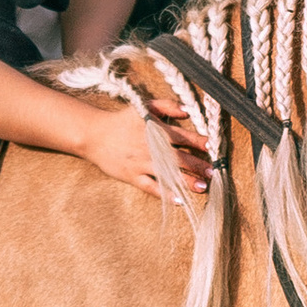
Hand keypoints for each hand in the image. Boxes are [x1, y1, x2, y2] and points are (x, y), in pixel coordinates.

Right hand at [70, 93, 212, 197]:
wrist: (94, 134)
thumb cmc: (121, 120)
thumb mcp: (143, 106)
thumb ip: (167, 105)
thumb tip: (187, 110)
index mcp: (155, 130)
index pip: (182, 136)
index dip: (198, 141)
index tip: (212, 146)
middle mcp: (150, 148)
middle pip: (179, 158)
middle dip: (197, 165)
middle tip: (213, 172)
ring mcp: (141, 164)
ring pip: (167, 175)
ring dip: (186, 182)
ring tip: (202, 188)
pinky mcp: (132, 177)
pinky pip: (151, 187)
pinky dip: (165, 194)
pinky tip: (178, 201)